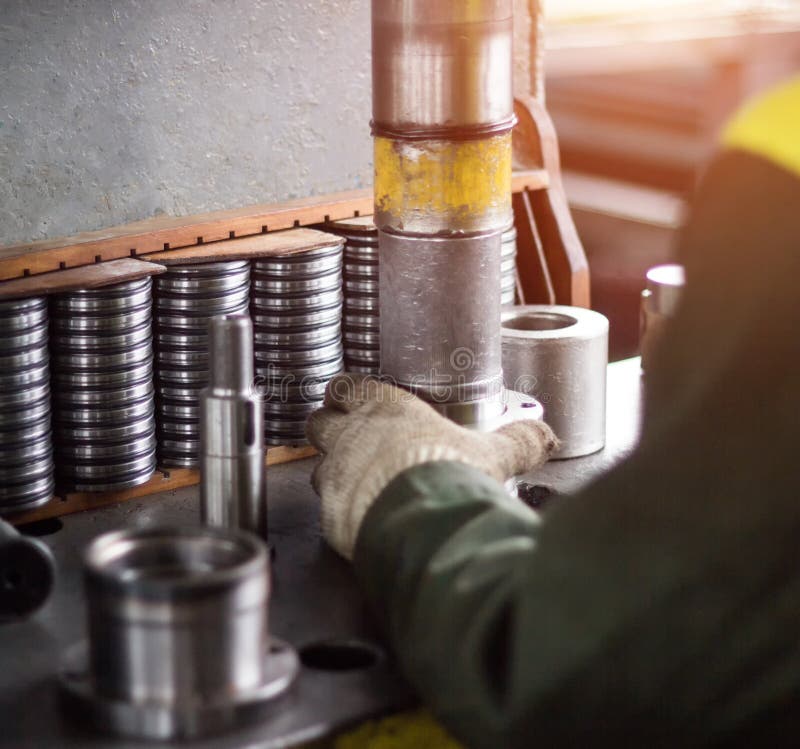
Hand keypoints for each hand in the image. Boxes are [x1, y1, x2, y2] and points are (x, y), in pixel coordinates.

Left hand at [306, 374, 557, 558]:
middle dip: (329, 427)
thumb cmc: (453, 475)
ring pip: (317, 464)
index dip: (346, 392)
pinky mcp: (330, 511)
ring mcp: (337, 473)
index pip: (348, 386)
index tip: (350, 397)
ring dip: (332, 471)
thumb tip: (547, 436)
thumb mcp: (495, 453)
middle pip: (320, 420)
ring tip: (356, 483)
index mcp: (387, 409)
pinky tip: (359, 518)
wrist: (427, 522)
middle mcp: (353, 435)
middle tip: (348, 438)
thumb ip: (519, 441)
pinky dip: (338, 510)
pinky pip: (325, 506)